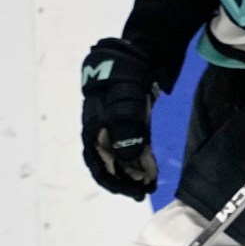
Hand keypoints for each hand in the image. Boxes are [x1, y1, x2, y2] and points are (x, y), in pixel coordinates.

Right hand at [80, 38, 160, 199]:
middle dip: (124, 180)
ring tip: (148, 185)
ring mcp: (117, 125)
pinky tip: (151, 169)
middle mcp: (102, 129)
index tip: (128, 192)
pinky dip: (141, 159)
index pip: (97, 161)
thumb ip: (125, 129)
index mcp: (94, 126)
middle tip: (142, 192)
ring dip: (133, 172)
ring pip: (122, 156)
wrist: (138, 52)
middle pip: (110, 162)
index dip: (110, 179)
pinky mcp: (132, 121)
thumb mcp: (124, 100)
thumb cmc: (126, 75)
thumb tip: (127, 159)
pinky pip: (134, 146)